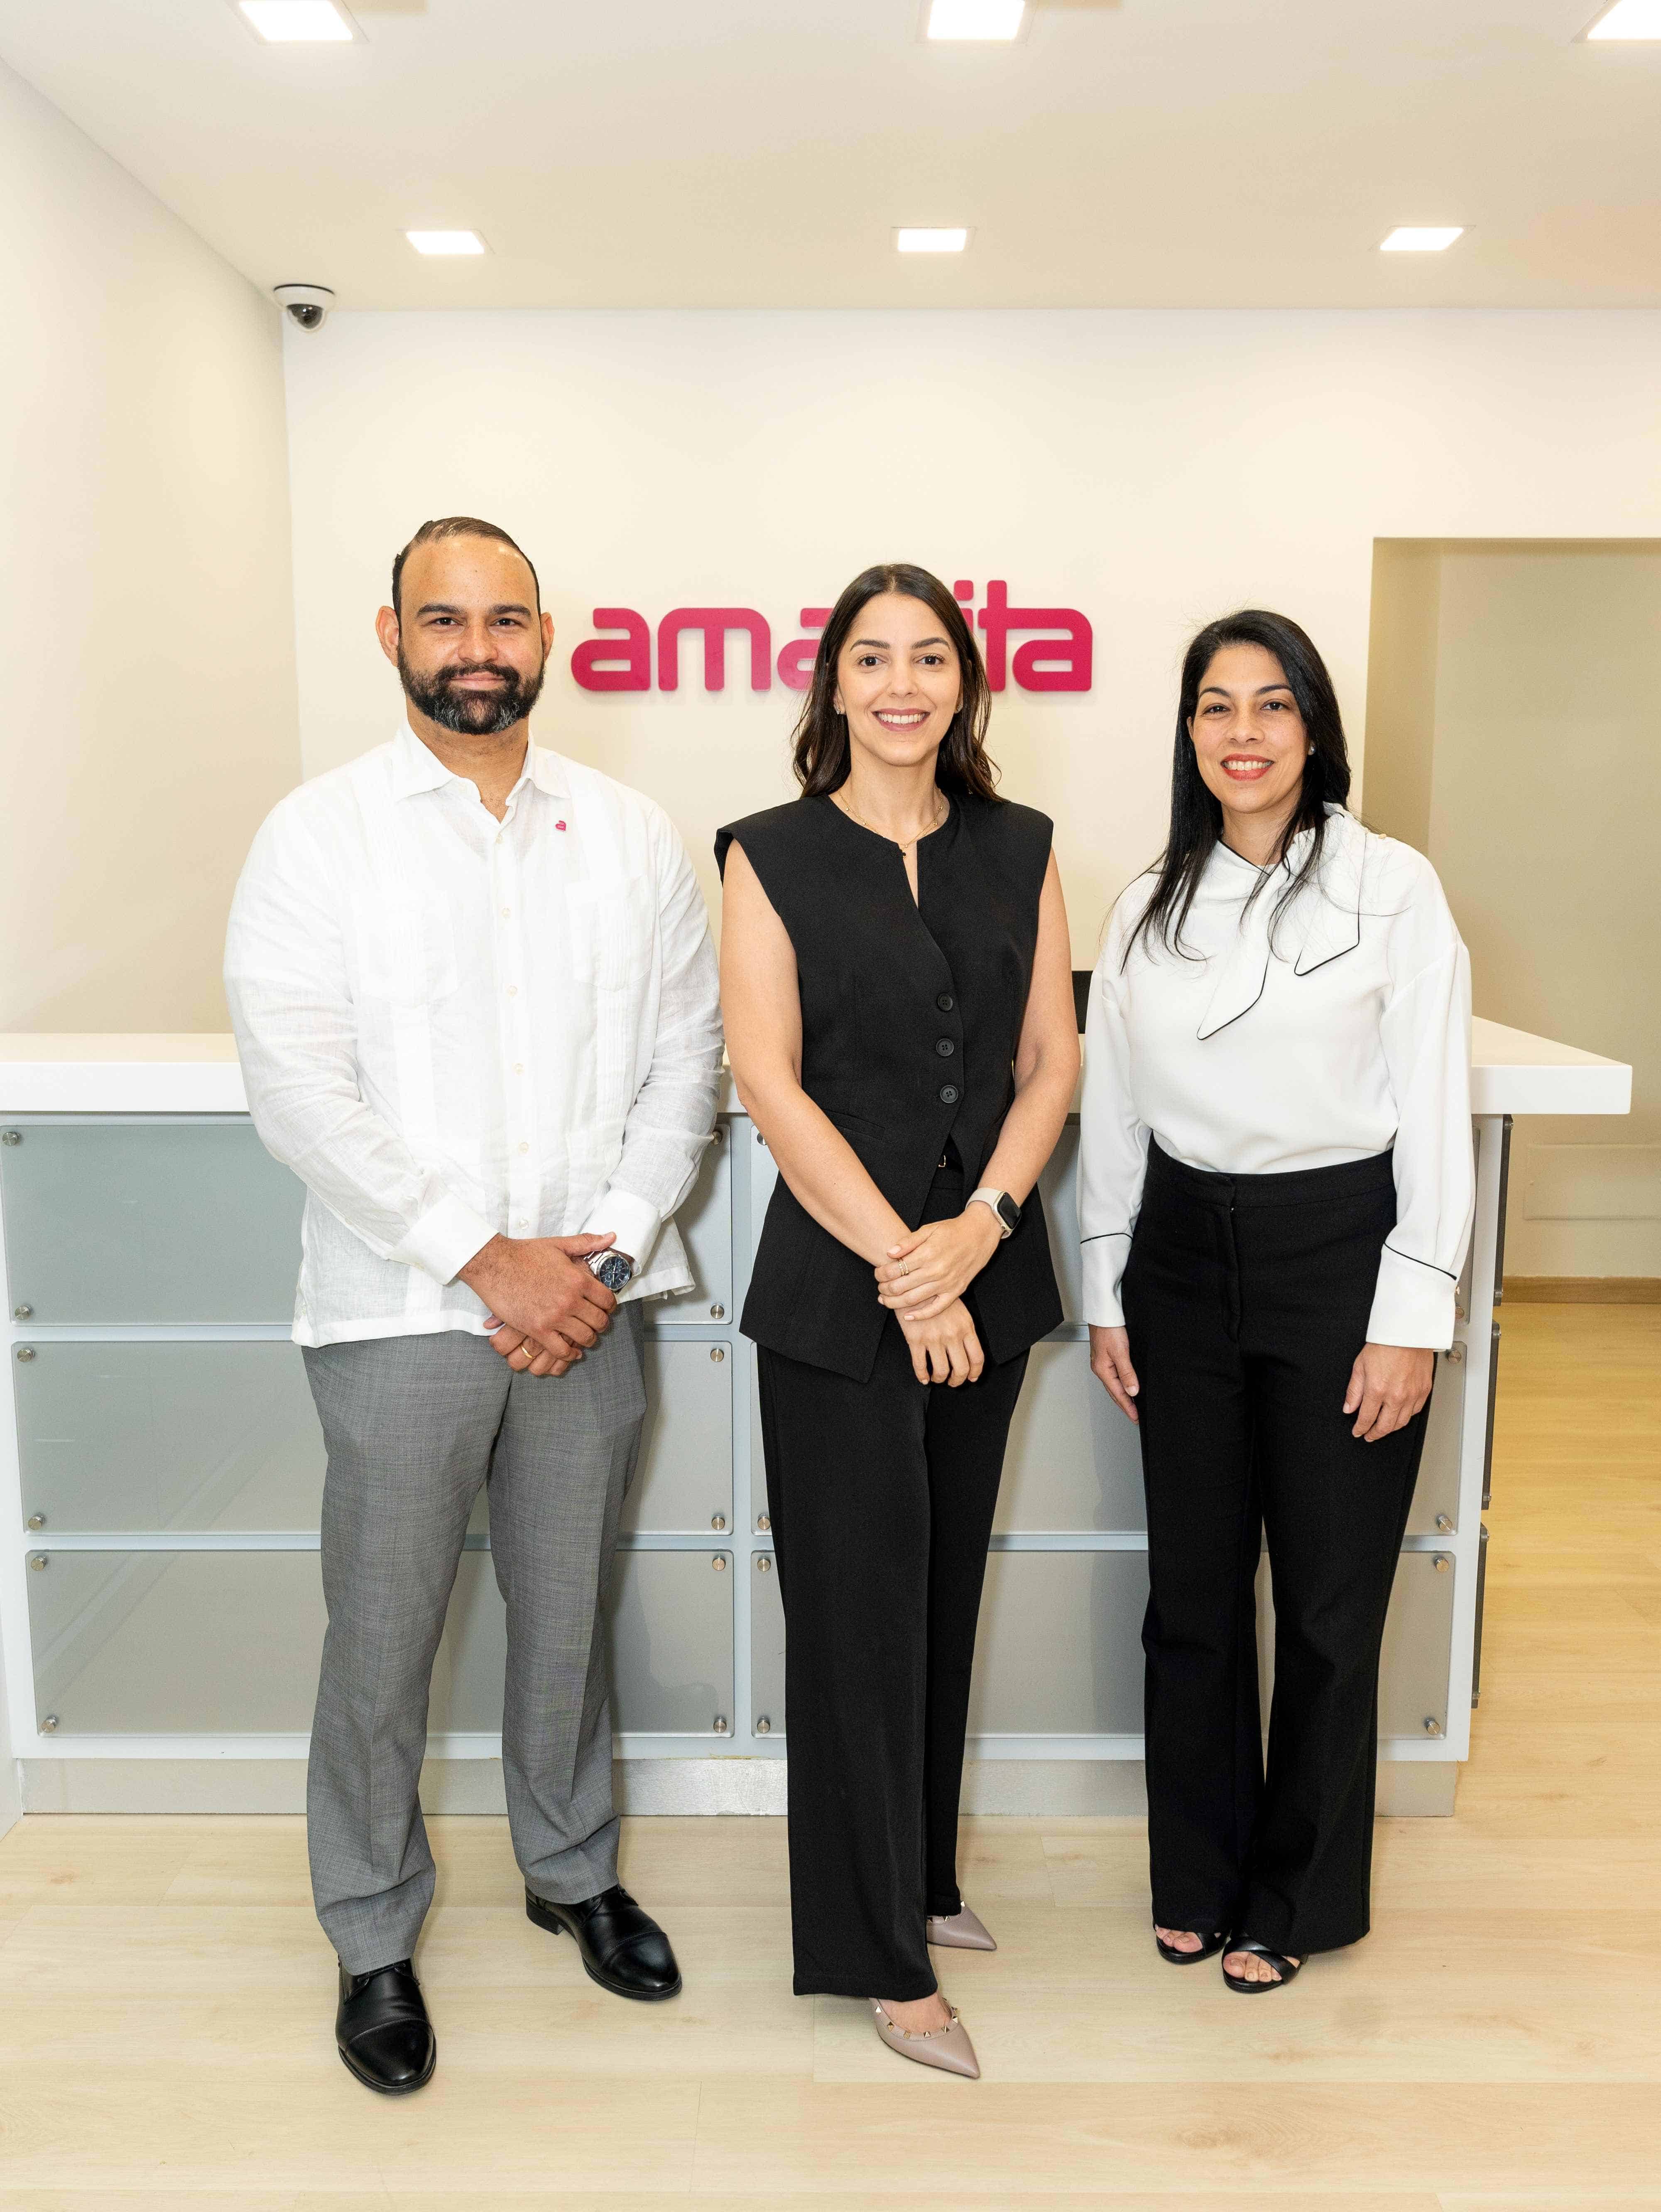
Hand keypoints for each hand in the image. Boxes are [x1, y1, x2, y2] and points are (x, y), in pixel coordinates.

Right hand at [458, 1232, 617, 1371]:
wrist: (493, 1264)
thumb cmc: (524, 1254)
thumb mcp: (558, 1244)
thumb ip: (587, 1243)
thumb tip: (611, 1237)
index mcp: (578, 1279)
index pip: (608, 1300)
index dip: (610, 1306)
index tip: (605, 1308)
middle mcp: (570, 1300)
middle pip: (599, 1321)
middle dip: (601, 1324)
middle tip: (596, 1324)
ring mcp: (554, 1317)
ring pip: (584, 1337)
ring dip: (588, 1340)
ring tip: (585, 1338)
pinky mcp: (537, 1329)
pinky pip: (561, 1350)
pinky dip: (569, 1354)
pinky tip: (571, 1352)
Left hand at [875, 1206, 1003, 1321]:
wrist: (979, 1234)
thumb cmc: (952, 1230)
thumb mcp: (928, 1229)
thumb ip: (908, 1242)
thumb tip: (889, 1253)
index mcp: (927, 1253)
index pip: (895, 1269)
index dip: (881, 1274)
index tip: (878, 1273)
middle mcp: (936, 1271)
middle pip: (900, 1287)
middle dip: (884, 1288)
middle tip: (879, 1286)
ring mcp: (946, 1283)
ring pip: (913, 1300)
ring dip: (894, 1302)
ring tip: (885, 1299)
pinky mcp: (955, 1291)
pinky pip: (936, 1309)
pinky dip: (920, 1315)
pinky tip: (907, 1316)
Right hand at [899, 1298, 984, 1386]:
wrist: (914, 1283)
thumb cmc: (936, 1296)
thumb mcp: (959, 1310)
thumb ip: (965, 1330)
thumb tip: (969, 1353)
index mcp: (966, 1327)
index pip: (977, 1357)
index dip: (974, 1372)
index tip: (971, 1377)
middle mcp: (952, 1334)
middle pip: (961, 1368)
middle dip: (957, 1380)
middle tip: (953, 1382)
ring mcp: (933, 1338)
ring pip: (941, 1371)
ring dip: (940, 1378)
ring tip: (937, 1378)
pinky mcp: (915, 1339)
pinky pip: (920, 1365)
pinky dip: (922, 1376)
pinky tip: (923, 1377)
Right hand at [1088, 1324, 1139, 1423]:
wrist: (1103, 1313)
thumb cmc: (1109, 1329)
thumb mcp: (1120, 1352)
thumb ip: (1127, 1373)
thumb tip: (1132, 1391)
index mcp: (1102, 1370)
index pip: (1118, 1394)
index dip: (1128, 1407)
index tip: (1135, 1418)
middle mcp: (1100, 1368)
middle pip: (1114, 1392)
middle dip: (1125, 1405)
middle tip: (1134, 1416)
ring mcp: (1102, 1363)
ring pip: (1114, 1385)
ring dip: (1122, 1397)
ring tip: (1131, 1406)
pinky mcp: (1105, 1357)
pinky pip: (1114, 1377)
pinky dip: (1120, 1385)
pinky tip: (1125, 1386)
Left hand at [1344, 1342, 1433, 1440]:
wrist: (1408, 1332)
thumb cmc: (1385, 1344)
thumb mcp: (1360, 1366)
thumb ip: (1354, 1391)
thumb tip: (1349, 1408)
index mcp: (1377, 1389)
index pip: (1367, 1418)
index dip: (1361, 1428)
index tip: (1357, 1432)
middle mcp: (1396, 1395)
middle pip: (1385, 1426)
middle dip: (1375, 1434)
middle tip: (1369, 1436)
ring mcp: (1412, 1394)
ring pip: (1402, 1422)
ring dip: (1391, 1428)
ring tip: (1383, 1428)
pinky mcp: (1424, 1390)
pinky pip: (1415, 1411)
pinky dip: (1406, 1417)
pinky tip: (1399, 1415)